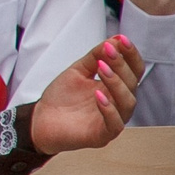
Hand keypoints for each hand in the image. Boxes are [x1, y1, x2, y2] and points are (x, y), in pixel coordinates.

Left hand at [29, 35, 141, 152]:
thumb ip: (94, 57)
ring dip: (116, 83)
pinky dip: (109, 109)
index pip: (133, 70)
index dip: (130, 55)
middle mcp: (118, 103)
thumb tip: (114, 40)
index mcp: (115, 87)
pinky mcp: (103, 134)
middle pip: (131, 83)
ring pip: (127, 102)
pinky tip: (98, 96)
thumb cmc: (61, 98)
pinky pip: (114, 124)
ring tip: (102, 69)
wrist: (41, 120)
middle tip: (109, 51)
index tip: (122, 39)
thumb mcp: (77, 71)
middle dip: (121, 65)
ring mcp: (112, 119)